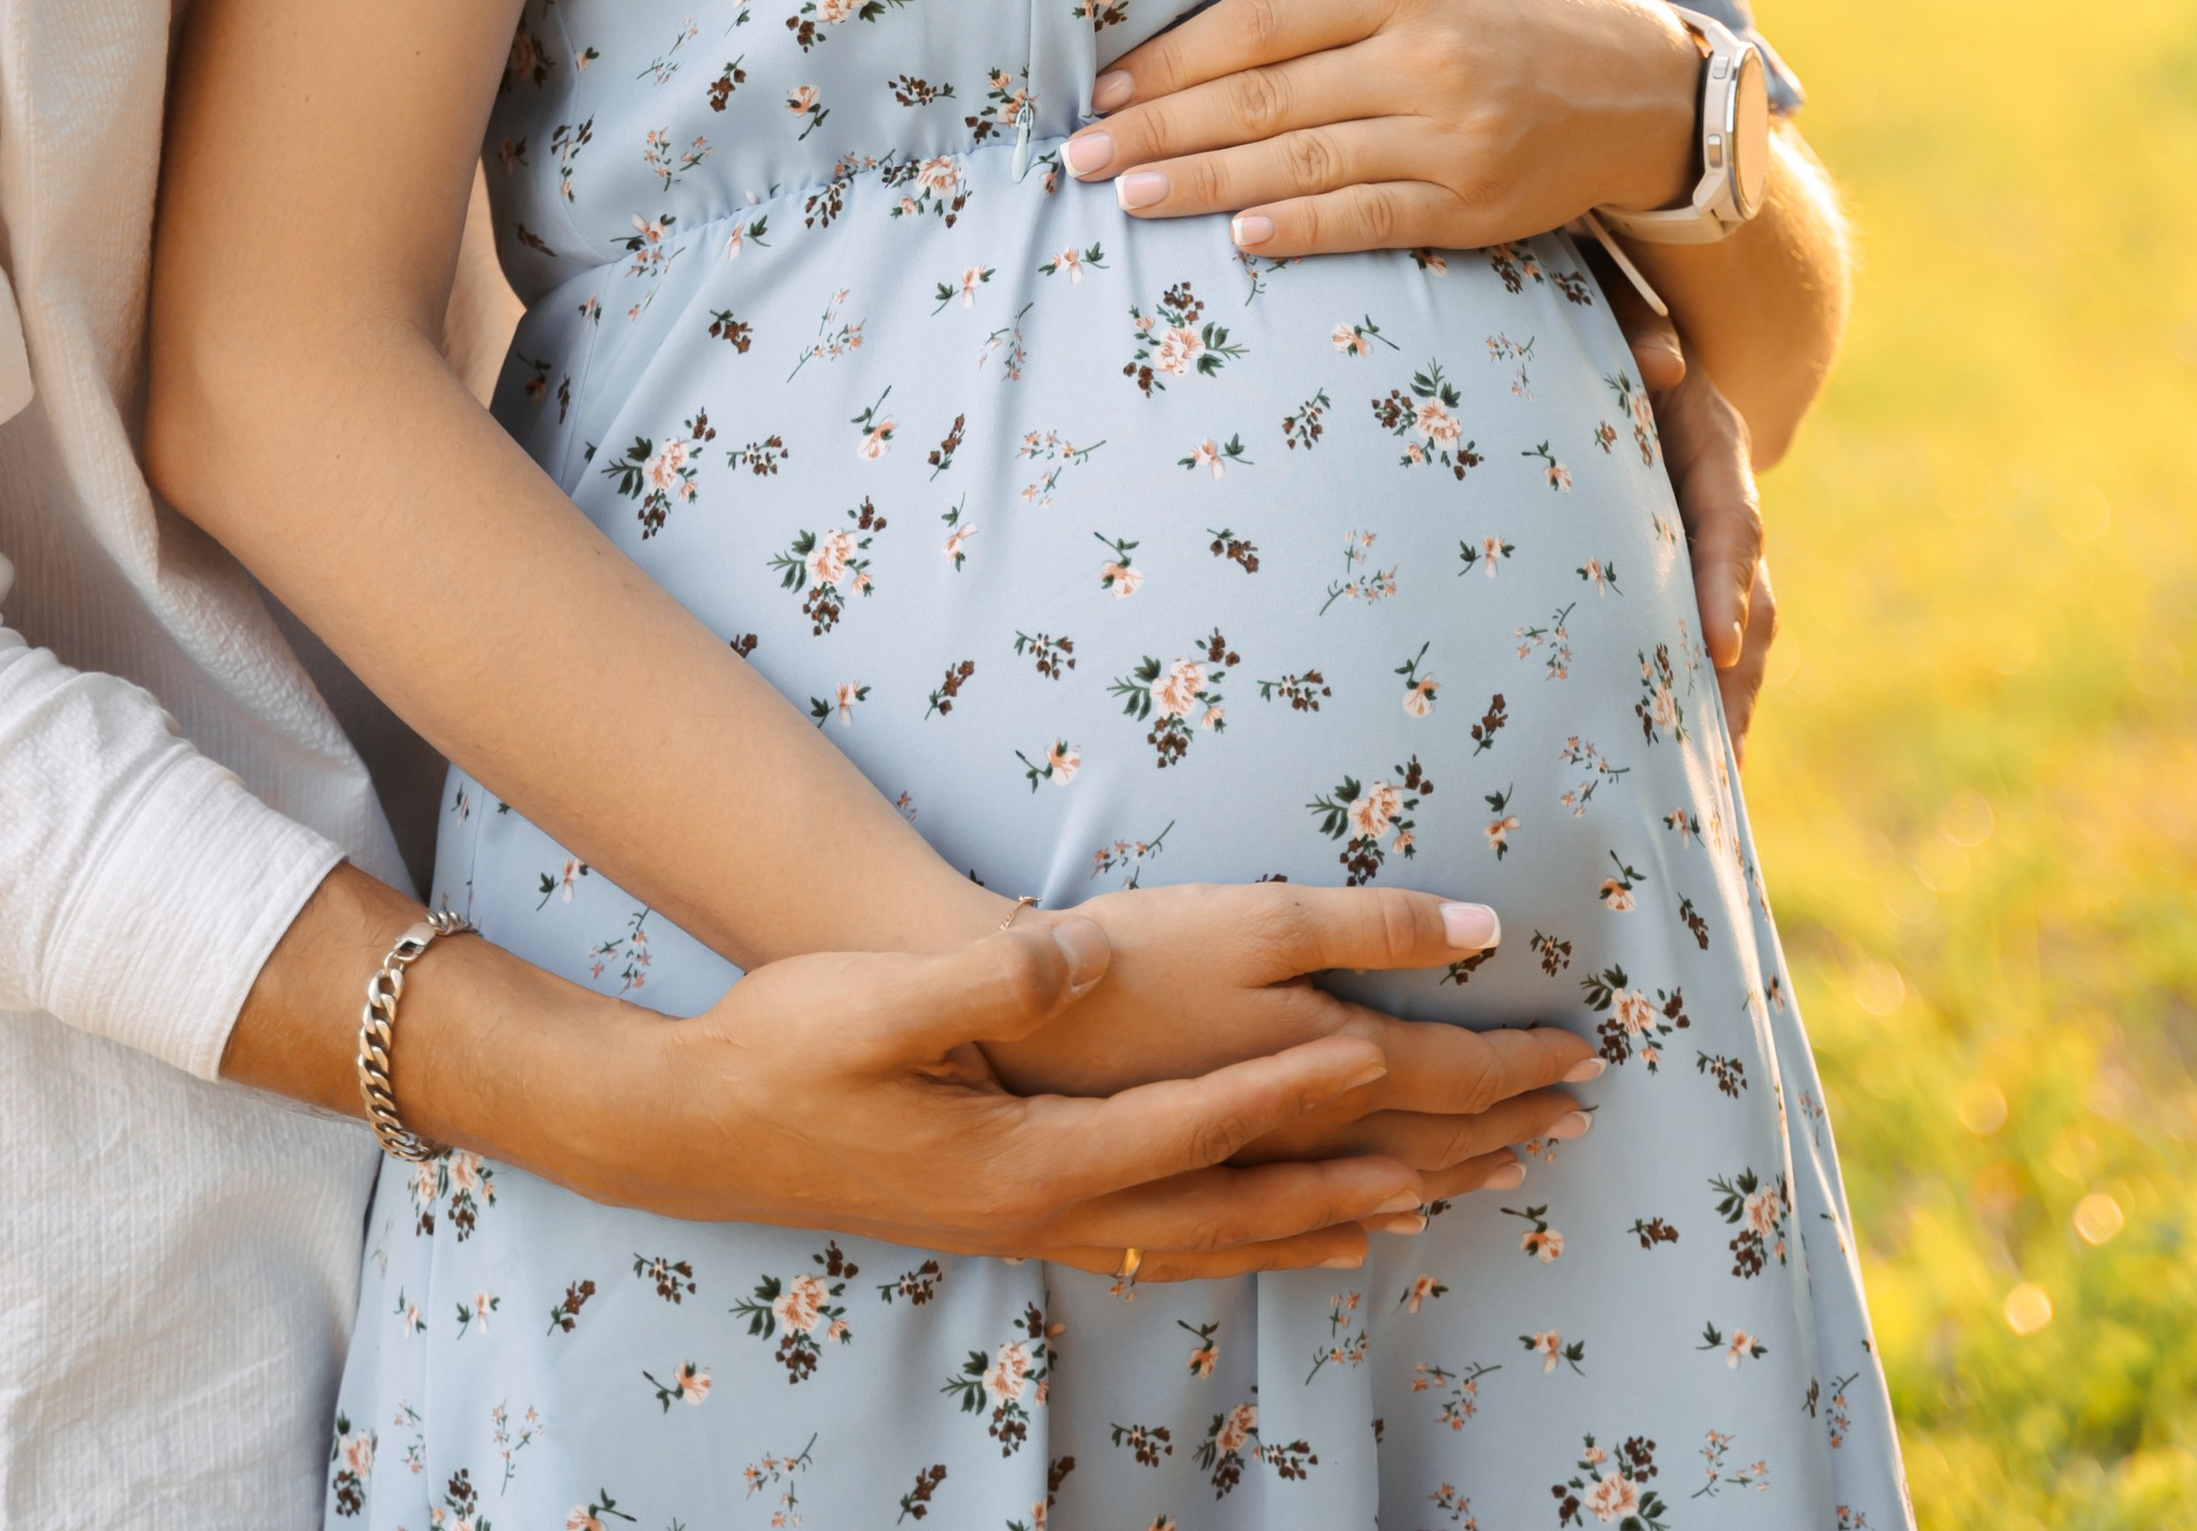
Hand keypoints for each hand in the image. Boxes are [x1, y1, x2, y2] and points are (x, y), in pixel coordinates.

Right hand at [561, 911, 1552, 1275]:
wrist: (703, 1129)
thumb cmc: (791, 1048)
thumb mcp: (875, 999)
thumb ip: (982, 974)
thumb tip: (1075, 950)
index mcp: (1035, 1153)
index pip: (1203, 1118)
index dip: (1302, 1084)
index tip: (1402, 1049)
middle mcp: (1061, 1208)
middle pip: (1254, 1199)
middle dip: (1385, 1168)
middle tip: (1494, 1145)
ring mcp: (1048, 1226)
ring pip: (1229, 1238)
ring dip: (1340, 1214)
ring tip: (1443, 1202)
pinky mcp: (1032, 1220)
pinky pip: (1182, 1246)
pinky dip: (1261, 1242)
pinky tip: (1301, 1241)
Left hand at [1063, 0, 1699, 253]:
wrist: (1640, 88)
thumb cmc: (1507, 29)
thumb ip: (1327, 18)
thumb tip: (1199, 57)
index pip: (1256, 26)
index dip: (1171, 59)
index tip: (1104, 87)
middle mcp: (1420, 60)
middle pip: (1262, 97)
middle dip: (1160, 127)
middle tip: (1080, 155)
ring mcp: (1450, 137)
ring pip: (1302, 161)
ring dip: (1205, 184)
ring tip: (1129, 196)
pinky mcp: (1475, 207)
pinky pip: (1372, 219)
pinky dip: (1302, 229)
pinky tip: (1241, 239)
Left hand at [1598, 271, 1778, 752]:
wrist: (1589, 319)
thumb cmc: (1587, 314)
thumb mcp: (1605, 312)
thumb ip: (1627, 330)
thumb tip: (1659, 364)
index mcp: (1710, 442)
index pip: (1733, 523)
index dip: (1730, 584)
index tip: (1719, 649)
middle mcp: (1717, 496)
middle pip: (1751, 598)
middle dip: (1738, 678)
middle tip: (1719, 752)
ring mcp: (1699, 535)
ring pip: (1737, 630)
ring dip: (1728, 703)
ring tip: (1711, 783)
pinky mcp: (1672, 564)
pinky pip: (1695, 634)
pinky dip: (1698, 693)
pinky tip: (1681, 759)